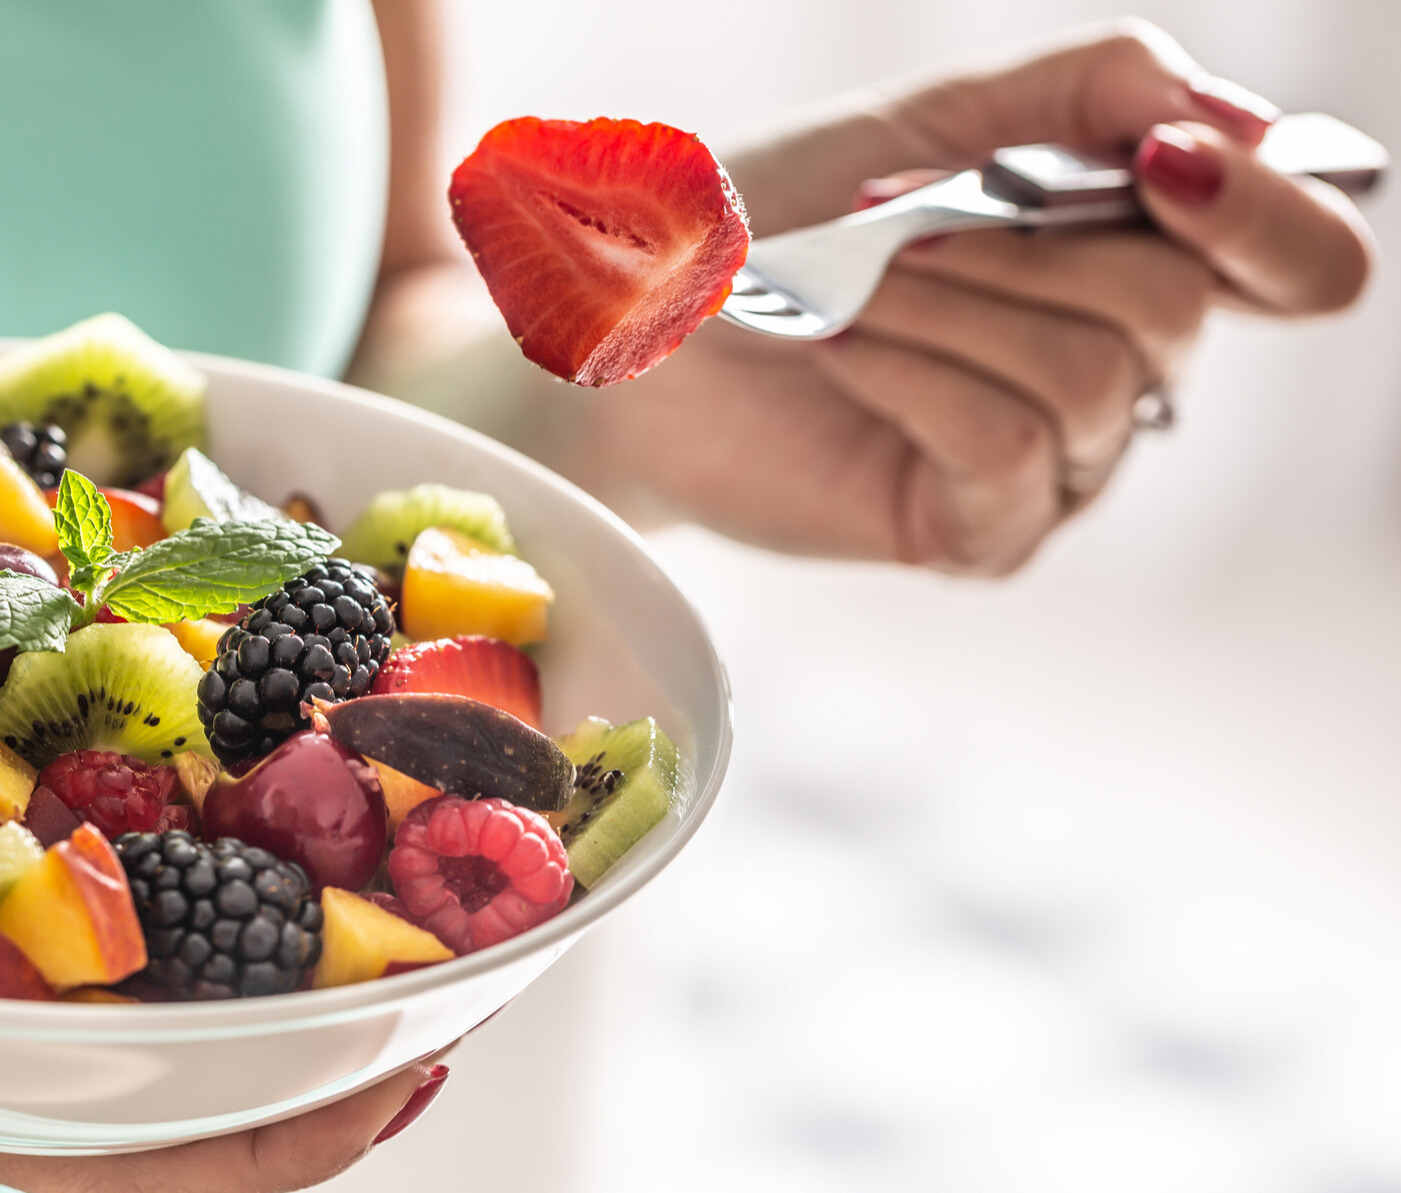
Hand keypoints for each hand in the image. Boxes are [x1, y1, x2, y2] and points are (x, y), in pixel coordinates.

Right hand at [0, 821, 439, 1190]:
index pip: (117, 1166)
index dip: (262, 1149)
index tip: (392, 1091)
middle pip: (189, 1093)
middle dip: (327, 1063)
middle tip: (458, 993)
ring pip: (176, 992)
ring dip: (299, 960)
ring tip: (421, 894)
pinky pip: (128, 884)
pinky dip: (220, 853)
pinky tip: (281, 793)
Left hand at [571, 20, 1374, 572]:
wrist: (644, 324)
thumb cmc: (776, 222)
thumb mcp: (935, 121)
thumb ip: (1094, 93)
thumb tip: (1232, 120)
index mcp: (1129, 255)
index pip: (1298, 260)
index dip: (1268, 211)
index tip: (1170, 161)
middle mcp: (1118, 367)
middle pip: (1175, 305)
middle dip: (1016, 243)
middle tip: (887, 219)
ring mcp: (1057, 463)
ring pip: (1088, 378)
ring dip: (945, 304)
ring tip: (844, 288)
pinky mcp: (979, 532)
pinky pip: (1009, 447)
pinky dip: (913, 374)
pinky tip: (839, 346)